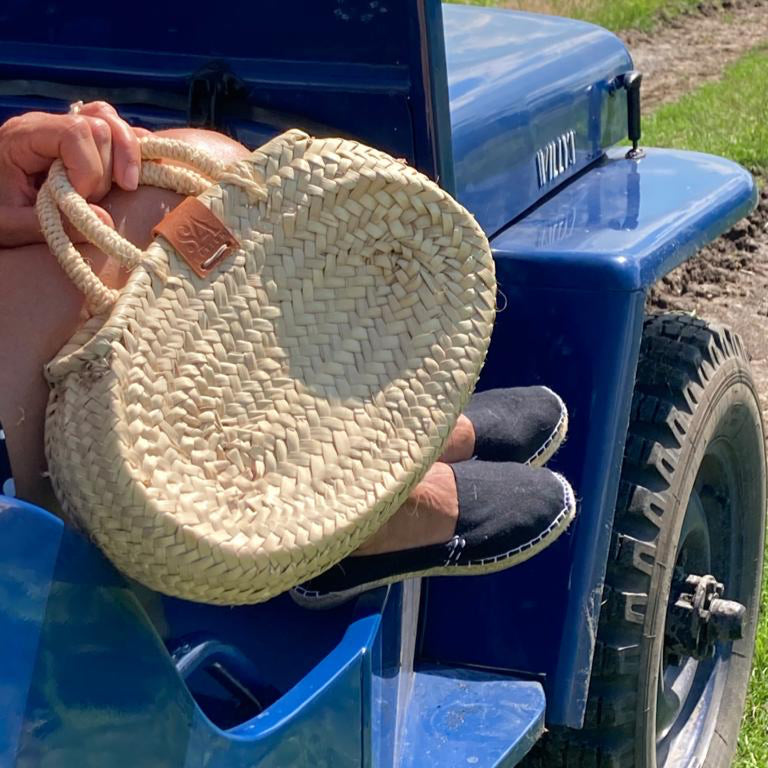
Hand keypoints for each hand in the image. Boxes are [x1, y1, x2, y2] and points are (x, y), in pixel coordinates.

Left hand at [0, 102, 141, 246]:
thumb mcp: (11, 225)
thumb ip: (54, 224)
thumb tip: (106, 221)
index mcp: (24, 136)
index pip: (75, 133)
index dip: (89, 168)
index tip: (82, 200)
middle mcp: (48, 123)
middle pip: (100, 125)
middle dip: (107, 168)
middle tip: (93, 200)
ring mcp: (68, 128)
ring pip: (112, 120)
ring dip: (128, 155)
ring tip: (126, 186)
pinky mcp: (85, 141)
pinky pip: (118, 130)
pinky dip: (134, 149)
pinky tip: (136, 174)